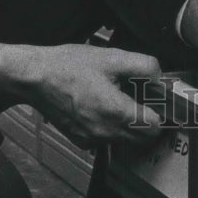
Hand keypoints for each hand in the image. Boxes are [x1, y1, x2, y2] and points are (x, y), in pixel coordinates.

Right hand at [0, 41, 162, 147]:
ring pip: (125, 141)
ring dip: (130, 125)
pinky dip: (112, 128)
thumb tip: (161, 78)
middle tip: (143, 98)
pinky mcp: (81, 140)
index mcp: (117, 113)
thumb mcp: (113, 57)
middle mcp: (106, 133)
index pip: (154, 128)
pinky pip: (107, 140)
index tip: (158, 100)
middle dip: (148, 121)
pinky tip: (104, 106)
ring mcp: (92, 140)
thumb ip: (144, 66)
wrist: (36, 77)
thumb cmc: (71, 66)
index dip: (161, 112)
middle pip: (142, 139)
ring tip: (122, 99)